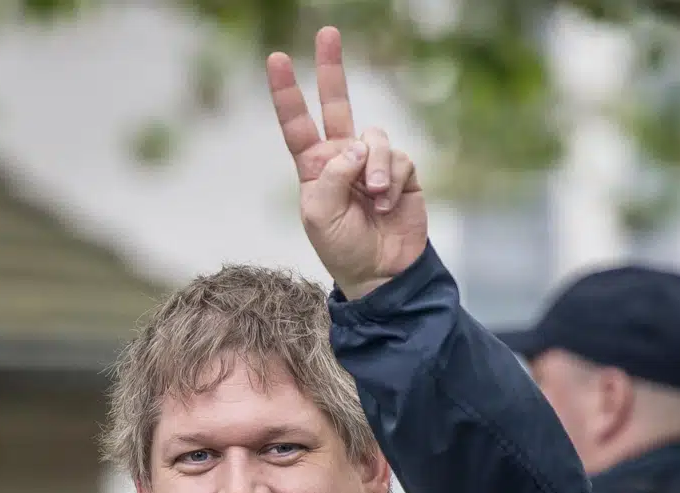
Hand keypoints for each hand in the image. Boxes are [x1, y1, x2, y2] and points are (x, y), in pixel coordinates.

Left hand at [267, 27, 427, 298]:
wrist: (382, 272)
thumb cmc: (343, 247)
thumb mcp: (319, 215)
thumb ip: (331, 175)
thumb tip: (356, 145)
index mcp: (313, 166)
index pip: (296, 123)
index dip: (287, 92)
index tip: (277, 59)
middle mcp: (342, 157)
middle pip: (336, 103)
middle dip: (332, 68)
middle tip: (327, 33)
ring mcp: (372, 163)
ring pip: (373, 137)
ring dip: (373, 166)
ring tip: (374, 198)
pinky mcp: (401, 172)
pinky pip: (397, 157)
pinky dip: (391, 180)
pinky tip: (387, 204)